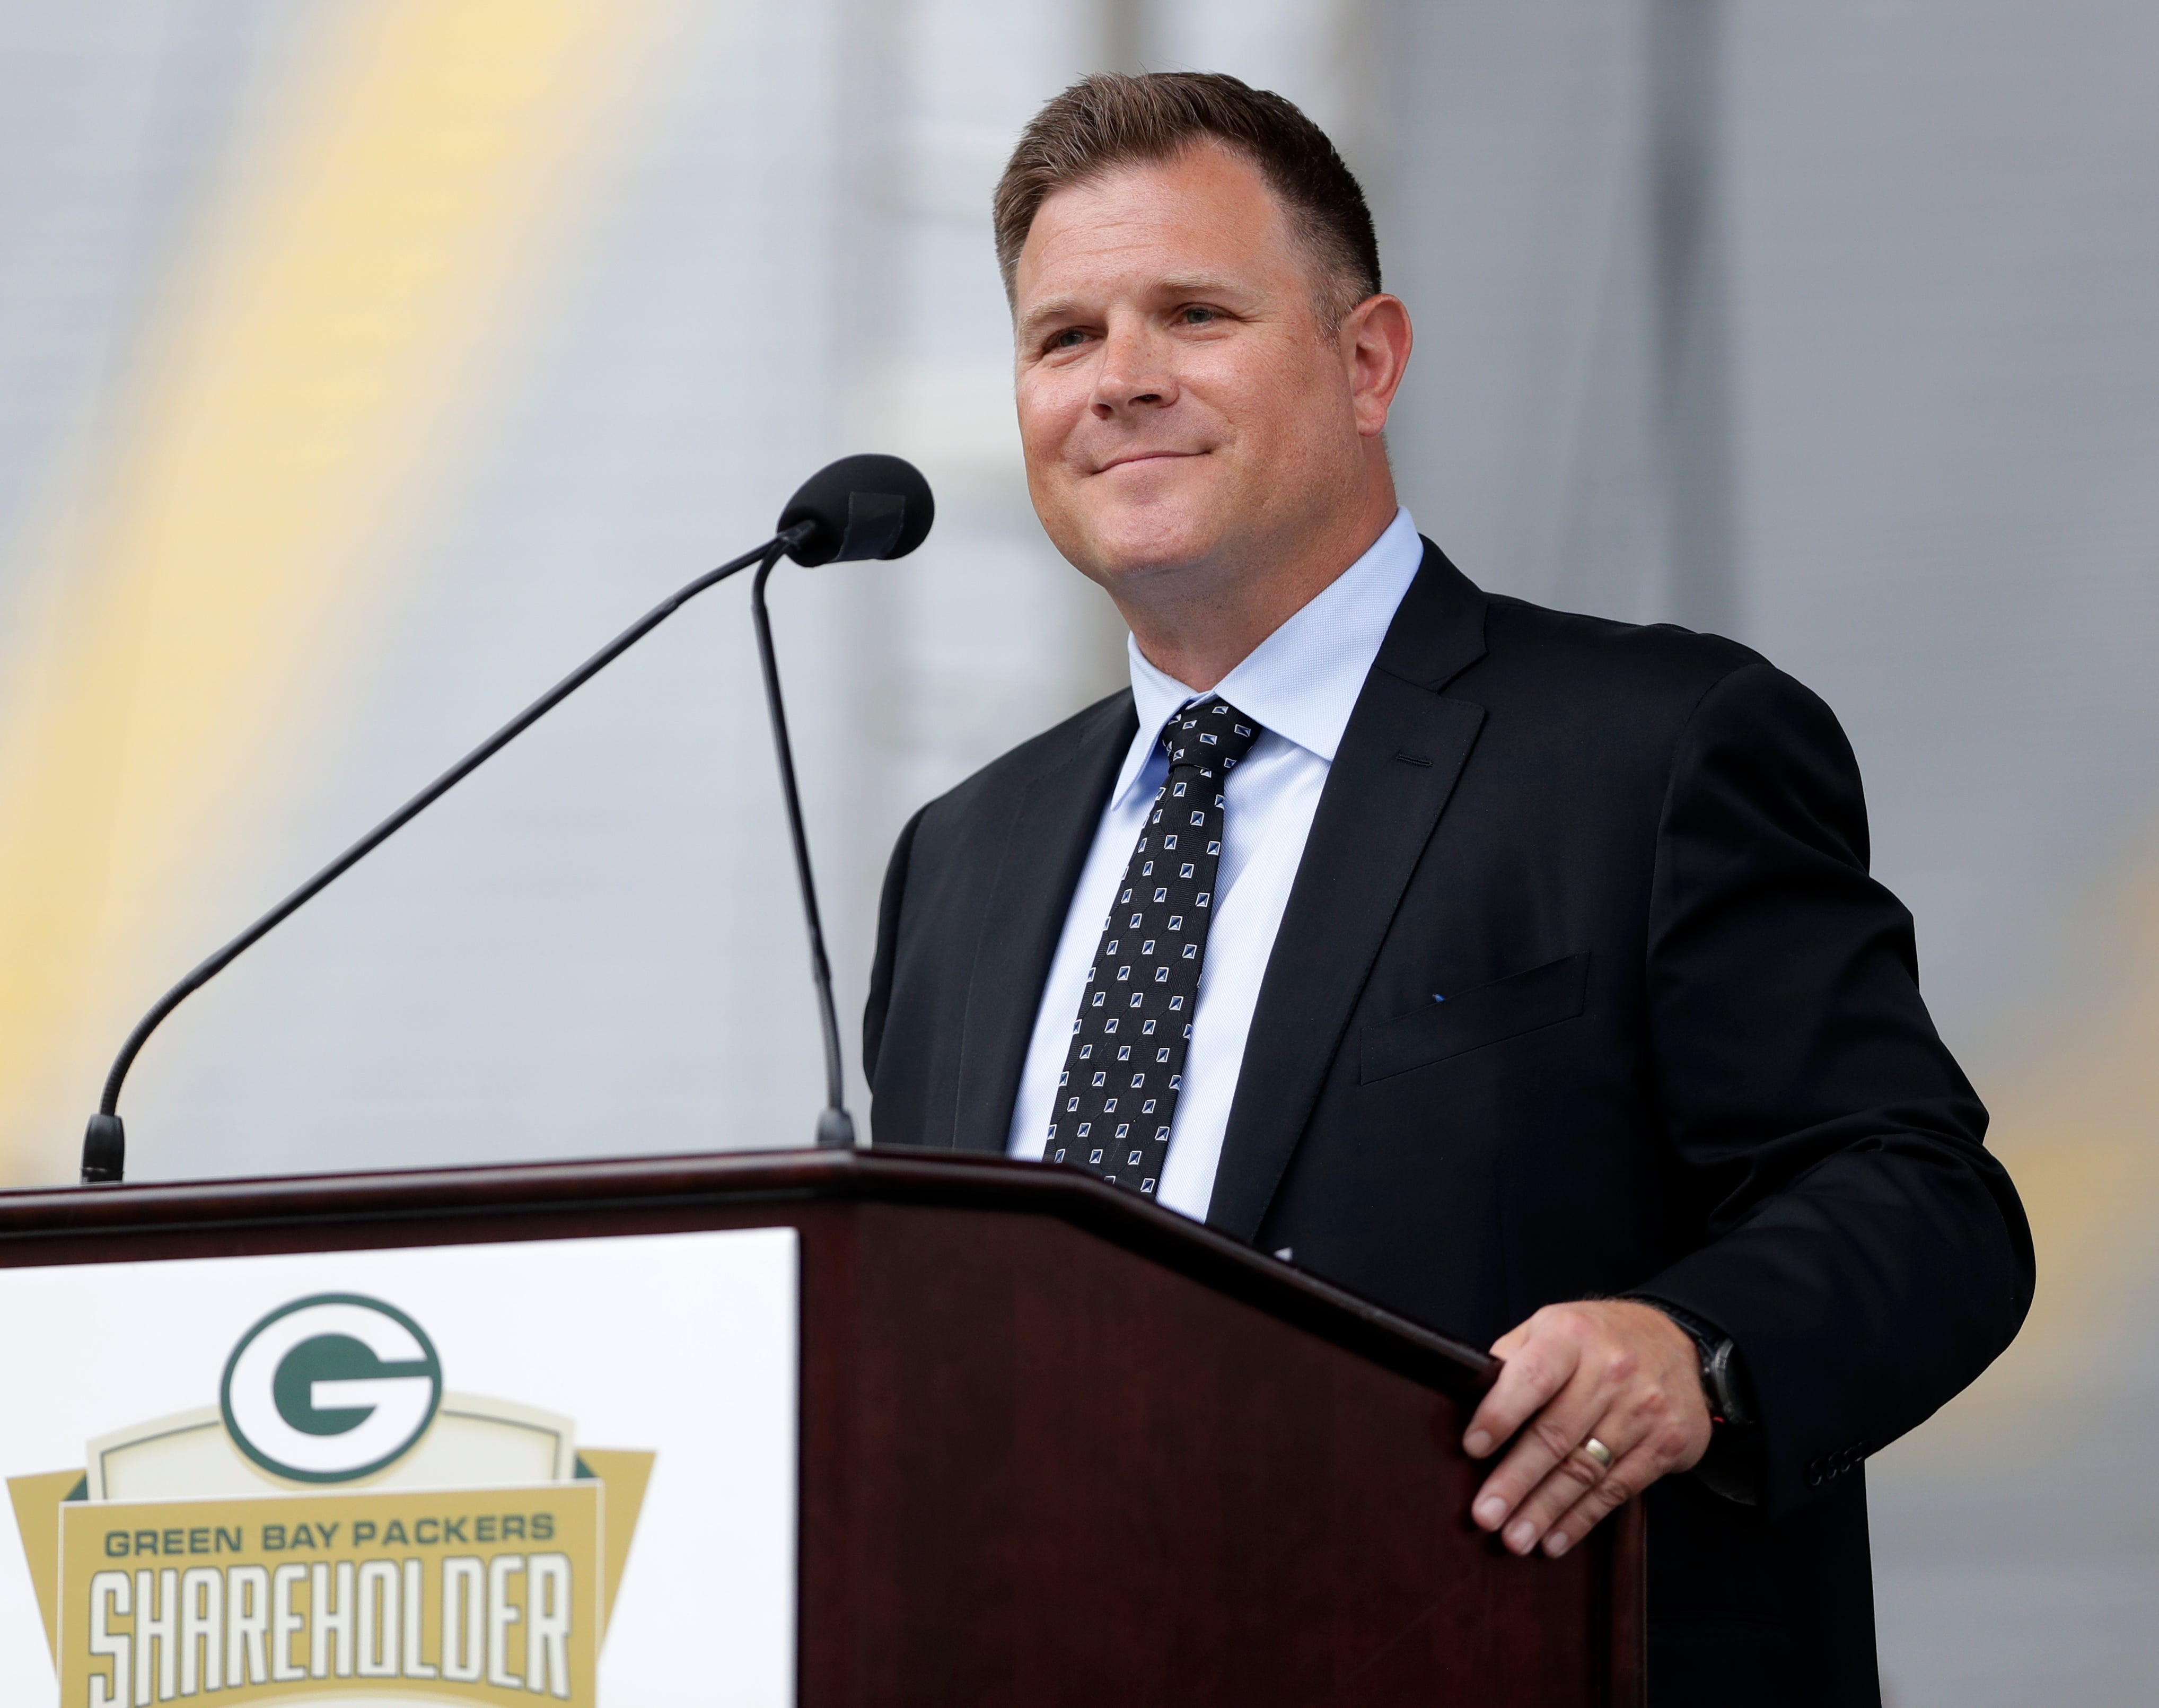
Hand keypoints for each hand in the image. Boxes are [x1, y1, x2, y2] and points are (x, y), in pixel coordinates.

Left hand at [1462, 1299, 1710, 1557]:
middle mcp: (1611, 1370)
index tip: (1472, 1449)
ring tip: (1514, 1538)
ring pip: (1585, 1469)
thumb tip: (1465, 1398)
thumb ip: (1513, 1359)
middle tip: (1485, 1516)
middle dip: (1516, 1481)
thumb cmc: (1595, 1340)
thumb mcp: (1551, 1327)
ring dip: (1545, 1510)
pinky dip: (1582, 1519)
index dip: (1500, 1414)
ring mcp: (1643, 1409)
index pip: (1531, 1377)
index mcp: (1572, 1336)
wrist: (1677, 1342)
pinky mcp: (1667, 1443)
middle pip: (1556, 1434)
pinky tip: (1554, 1540)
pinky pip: (1617, 1489)